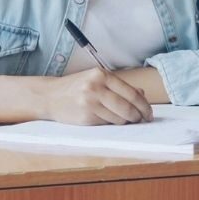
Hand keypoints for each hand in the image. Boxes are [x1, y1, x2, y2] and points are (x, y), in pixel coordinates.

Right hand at [38, 68, 152, 125]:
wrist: (50, 96)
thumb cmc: (77, 87)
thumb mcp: (97, 79)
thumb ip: (120, 86)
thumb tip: (143, 94)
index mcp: (102, 75)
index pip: (131, 93)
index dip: (144, 105)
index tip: (149, 112)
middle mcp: (95, 88)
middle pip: (127, 107)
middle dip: (138, 116)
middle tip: (143, 120)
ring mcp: (89, 103)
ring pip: (118, 118)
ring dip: (126, 121)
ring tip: (127, 120)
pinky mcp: (84, 118)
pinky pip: (106, 124)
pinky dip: (112, 124)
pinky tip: (110, 120)